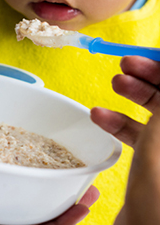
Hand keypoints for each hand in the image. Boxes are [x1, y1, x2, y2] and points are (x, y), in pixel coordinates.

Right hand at [91, 56, 159, 224]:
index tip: (149, 55)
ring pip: (157, 113)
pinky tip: (100, 115)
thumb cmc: (159, 198)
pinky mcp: (156, 160)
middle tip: (127, 64)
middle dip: (150, 77)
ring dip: (133, 96)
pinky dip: (121, 122)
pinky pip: (142, 132)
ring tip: (114, 82)